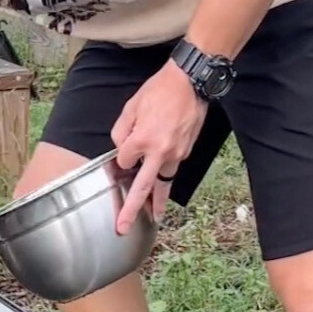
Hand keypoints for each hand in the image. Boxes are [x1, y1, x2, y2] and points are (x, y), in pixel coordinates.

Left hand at [109, 62, 207, 234]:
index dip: (121, 158)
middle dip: (131, 209)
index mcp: (142, 139)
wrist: (191, 83)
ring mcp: (176, 154)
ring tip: (154, 217)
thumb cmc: (160, 91)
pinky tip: (164, 186)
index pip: (123, 161)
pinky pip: (172, 169)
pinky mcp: (186, 152)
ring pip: (164, 183)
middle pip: (142, 187)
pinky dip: (166, 178)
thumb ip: (121, 130)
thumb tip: (122, 148)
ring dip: (157, 202)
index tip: (124, 150)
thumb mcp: (131, 106)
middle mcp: (159, 152)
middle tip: (122, 227)